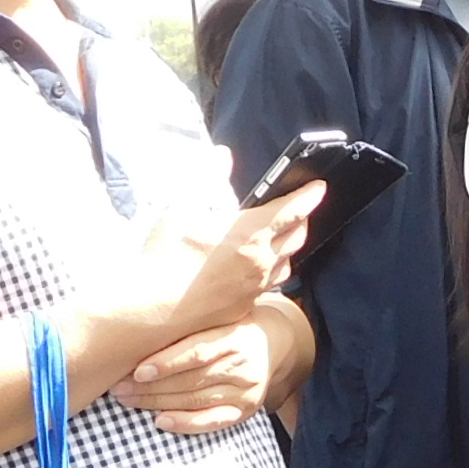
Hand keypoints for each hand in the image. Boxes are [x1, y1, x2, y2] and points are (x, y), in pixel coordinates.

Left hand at [112, 320, 278, 434]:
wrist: (275, 343)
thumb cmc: (231, 327)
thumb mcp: (219, 316)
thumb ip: (191, 321)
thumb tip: (141, 323)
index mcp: (233, 337)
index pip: (197, 352)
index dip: (166, 363)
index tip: (137, 370)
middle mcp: (242, 365)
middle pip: (191, 379)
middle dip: (150, 386)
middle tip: (119, 388)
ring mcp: (246, 391)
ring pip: (195, 400)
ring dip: (157, 403)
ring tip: (127, 400)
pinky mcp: (246, 411)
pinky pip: (213, 421)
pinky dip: (186, 423)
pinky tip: (161, 421)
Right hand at [126, 187, 320, 350]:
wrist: (150, 310)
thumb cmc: (162, 257)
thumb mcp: (180, 206)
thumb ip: (206, 177)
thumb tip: (222, 157)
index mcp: (249, 233)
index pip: (291, 209)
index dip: (308, 195)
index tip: (318, 187)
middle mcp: (261, 262)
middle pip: (296, 237)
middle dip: (301, 219)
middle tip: (298, 209)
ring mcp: (255, 288)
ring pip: (286, 264)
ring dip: (289, 248)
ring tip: (282, 237)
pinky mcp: (245, 307)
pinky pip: (269, 285)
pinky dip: (271, 271)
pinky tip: (260, 268)